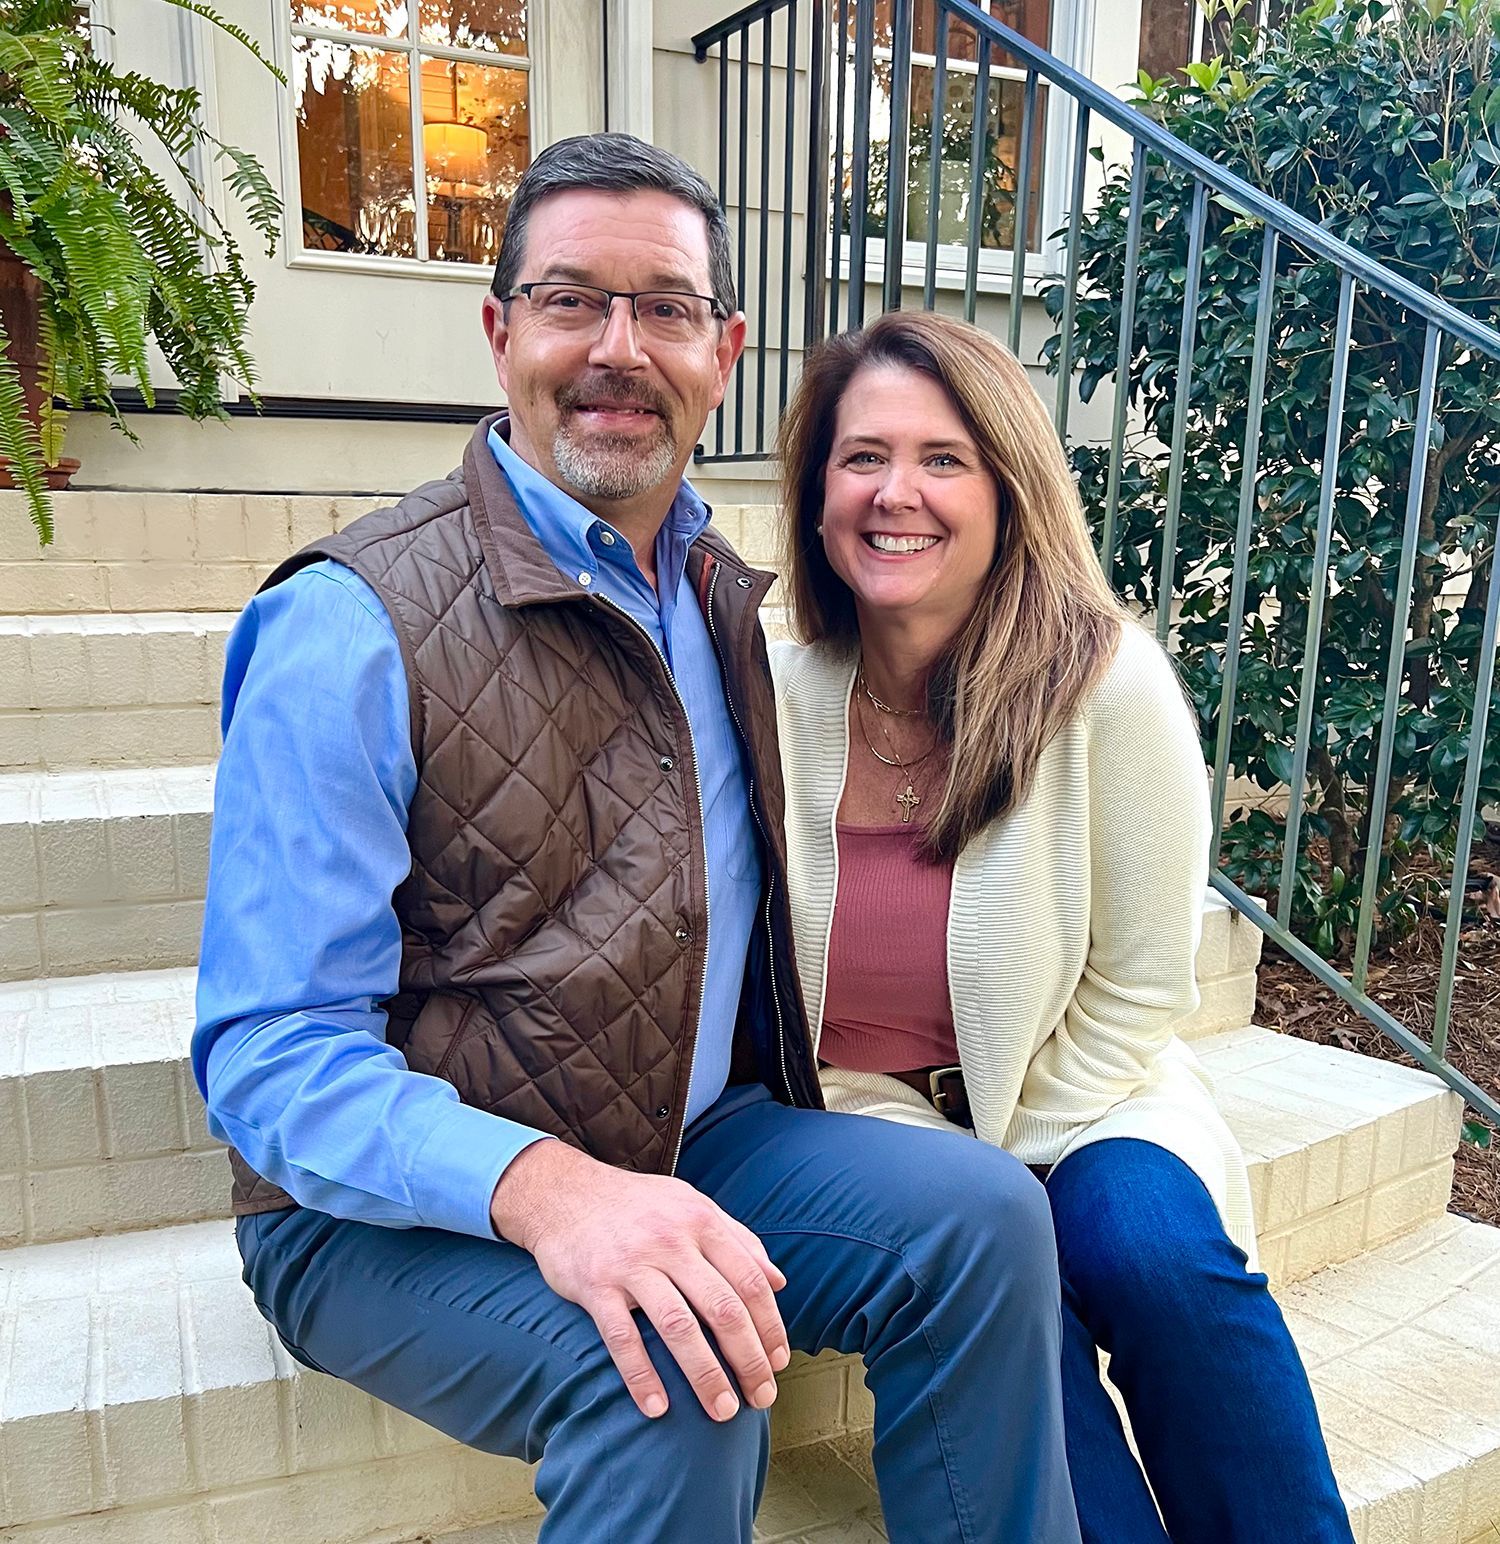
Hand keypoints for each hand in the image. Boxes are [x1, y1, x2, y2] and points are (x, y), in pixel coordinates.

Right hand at [491, 1139, 790, 1420]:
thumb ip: (737, 1239)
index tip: (780, 1361)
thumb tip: (780, 1280)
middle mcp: (670, 1240)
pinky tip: (658, 1408)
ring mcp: (631, 1263)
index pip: (749, 1279)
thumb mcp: (692, 1205)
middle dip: (749, 1359)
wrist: (565, 1193)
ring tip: (723, 1412)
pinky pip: (622, 1338)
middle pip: (722, 1307)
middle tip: (762, 1397)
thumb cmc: (638, 1206)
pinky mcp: (595, 1285)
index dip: (770, 1325)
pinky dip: (642, 1376)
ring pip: (678, 1327)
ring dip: (706, 1375)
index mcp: (700, 1220)